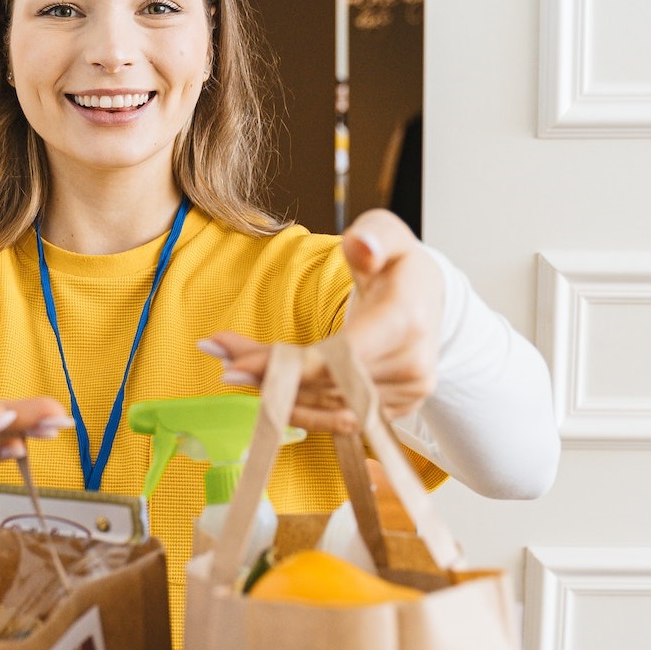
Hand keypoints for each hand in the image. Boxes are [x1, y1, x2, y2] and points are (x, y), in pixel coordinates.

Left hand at [199, 210, 442, 432]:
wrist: (427, 300)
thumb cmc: (397, 264)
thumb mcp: (386, 233)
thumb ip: (372, 235)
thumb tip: (360, 244)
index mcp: (407, 321)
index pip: (341, 356)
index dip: (289, 365)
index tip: (236, 363)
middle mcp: (412, 366)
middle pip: (326, 384)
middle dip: (269, 376)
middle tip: (223, 361)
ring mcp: (406, 394)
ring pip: (325, 405)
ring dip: (277, 392)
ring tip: (235, 368)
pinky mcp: (394, 412)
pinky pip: (336, 416)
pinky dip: (297, 404)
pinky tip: (266, 385)